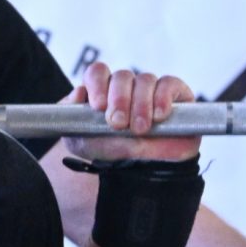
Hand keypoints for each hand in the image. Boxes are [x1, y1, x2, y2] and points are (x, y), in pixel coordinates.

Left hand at [58, 62, 198, 163]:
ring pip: (145, 80)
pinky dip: (162, 98)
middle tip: (118, 124)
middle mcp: (127, 87)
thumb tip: (77, 93)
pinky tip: (159, 116)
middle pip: (122, 76)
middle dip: (119, 99)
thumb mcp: (78, 138)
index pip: (98, 72)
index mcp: (103, 90)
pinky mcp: (175, 96)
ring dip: (140, 105)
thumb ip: (69, 116)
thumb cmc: (109, 152)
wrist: (140, 174)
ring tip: (139, 129)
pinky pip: (169, 84)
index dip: (97, 84)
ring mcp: (151, 89)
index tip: (98, 106)